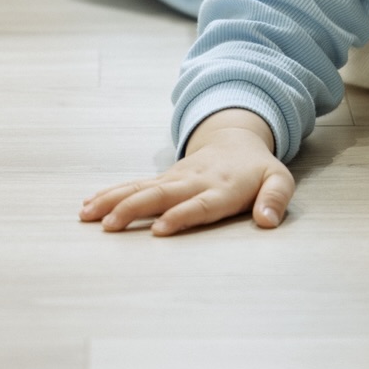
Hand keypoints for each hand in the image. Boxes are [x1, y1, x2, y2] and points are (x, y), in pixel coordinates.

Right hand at [79, 109, 294, 236]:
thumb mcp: (279, 180)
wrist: (236, 139)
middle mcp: (193, 182)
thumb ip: (276, 199)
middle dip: (134, 209)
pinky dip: (111, 194)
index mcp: (222, 188)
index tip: (159, 229)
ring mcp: (175, 179)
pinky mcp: (163, 179)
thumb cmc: (258, 169)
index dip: (181, 215)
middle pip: (161, 195)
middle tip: (109, 226)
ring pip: (141, 188)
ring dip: (114, 201)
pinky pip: (134, 186)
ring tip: (88, 215)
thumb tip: (268, 221)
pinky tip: (89, 205)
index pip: (200, 204)